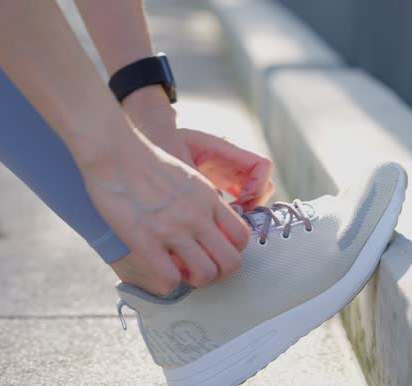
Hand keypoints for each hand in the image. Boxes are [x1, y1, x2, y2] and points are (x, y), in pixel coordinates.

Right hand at [81, 129, 249, 294]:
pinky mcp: (145, 240)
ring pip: (206, 274)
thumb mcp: (188, 177)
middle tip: (202, 269)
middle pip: (231, 262)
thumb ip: (202, 202)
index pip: (241, 236)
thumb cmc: (146, 162)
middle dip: (220, 273)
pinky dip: (168, 284)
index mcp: (209, 199)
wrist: (114, 152)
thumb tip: (207, 224)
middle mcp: (197, 216)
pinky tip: (160, 272)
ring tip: (182, 272)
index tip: (215, 252)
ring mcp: (173, 229)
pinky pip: (170, 279)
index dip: (232, 251)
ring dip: (196, 280)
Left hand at [124, 88, 274, 209]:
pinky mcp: (218, 185)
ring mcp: (227, 174)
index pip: (262, 164)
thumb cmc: (161, 141)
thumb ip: (197, 187)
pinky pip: (238, 201)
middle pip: (262, 184)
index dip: (258, 185)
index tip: (241, 199)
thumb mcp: (178, 163)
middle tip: (234, 217)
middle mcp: (231, 162)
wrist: (148, 134)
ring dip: (244, 211)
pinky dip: (232, 215)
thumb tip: (213, 216)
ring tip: (223, 223)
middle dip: (254, 203)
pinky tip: (214, 224)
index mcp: (225, 149)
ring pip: (253, 195)